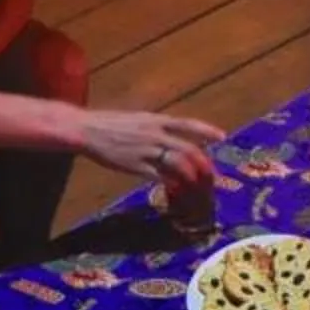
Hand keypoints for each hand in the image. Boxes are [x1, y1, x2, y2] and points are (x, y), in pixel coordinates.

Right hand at [77, 110, 226, 185]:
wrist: (87, 130)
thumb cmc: (111, 123)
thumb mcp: (139, 119)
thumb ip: (157, 128)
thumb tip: (174, 136)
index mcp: (156, 120)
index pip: (188, 124)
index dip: (207, 130)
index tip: (223, 137)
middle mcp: (155, 134)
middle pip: (188, 150)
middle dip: (204, 164)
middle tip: (212, 175)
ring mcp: (146, 151)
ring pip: (177, 164)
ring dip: (190, 176)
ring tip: (198, 186)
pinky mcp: (135, 166)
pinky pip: (158, 176)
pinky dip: (170, 183)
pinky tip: (176, 189)